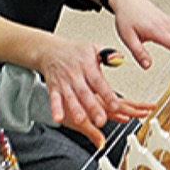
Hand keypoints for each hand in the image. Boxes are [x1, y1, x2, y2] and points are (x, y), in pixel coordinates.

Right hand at [34, 34, 154, 147]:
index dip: (108, 95)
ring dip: (76, 110)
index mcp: (88, 66)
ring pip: (71, 98)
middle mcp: (76, 76)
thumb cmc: (74, 52)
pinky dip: (56, 109)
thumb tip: (119, 58)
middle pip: (86, 93)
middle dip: (94, 108)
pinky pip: (54, 99)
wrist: (49, 50)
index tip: (116, 106)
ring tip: (81, 121)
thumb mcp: (94, 48)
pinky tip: (59, 118)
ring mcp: (64, 83)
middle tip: (101, 120)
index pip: (99, 82)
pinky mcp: (53, 88)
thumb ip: (108, 54)